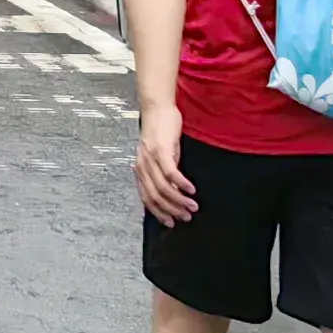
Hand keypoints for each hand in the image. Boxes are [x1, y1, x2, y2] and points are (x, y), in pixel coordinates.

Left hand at [135, 102, 196, 224]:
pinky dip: (182, 184)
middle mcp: (141, 166)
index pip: (146, 198)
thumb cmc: (160, 133)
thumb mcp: (158, 156)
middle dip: (172, 210)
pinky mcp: (161, 150)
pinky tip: (192, 190)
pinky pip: (171, 172)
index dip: (159, 213)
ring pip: (163, 188)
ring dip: (180, 200)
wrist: (157, 109)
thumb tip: (171, 192)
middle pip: (155, 196)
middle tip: (187, 217)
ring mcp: (150, 158)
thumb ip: (160, 173)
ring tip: (193, 206)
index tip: (171, 222)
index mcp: (140, 170)